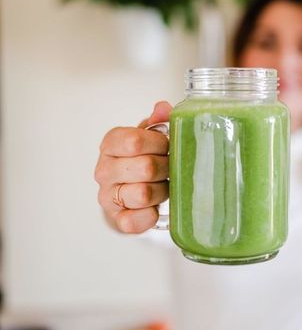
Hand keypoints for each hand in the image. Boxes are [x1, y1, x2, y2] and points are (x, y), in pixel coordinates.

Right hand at [95, 101, 171, 232]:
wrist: (129, 192)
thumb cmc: (141, 160)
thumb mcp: (149, 135)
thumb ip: (158, 120)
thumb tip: (164, 109)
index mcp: (111, 144)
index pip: (134, 141)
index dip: (160, 144)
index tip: (167, 146)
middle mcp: (104, 170)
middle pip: (146, 167)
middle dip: (166, 167)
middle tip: (169, 167)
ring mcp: (107, 196)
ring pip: (145, 194)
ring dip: (162, 190)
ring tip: (162, 185)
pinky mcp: (116, 219)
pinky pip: (137, 220)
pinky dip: (151, 214)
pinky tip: (154, 206)